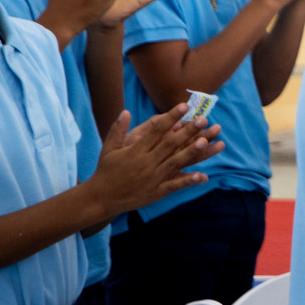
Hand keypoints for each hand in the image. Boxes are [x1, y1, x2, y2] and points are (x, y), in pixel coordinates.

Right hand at [87, 106, 223, 216]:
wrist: (100, 198)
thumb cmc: (105, 170)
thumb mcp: (108, 148)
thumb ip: (118, 130)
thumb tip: (125, 111)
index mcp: (135, 150)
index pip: (156, 130)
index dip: (171, 117)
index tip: (184, 106)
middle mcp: (145, 163)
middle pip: (169, 144)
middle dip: (187, 131)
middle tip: (203, 119)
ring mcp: (152, 178)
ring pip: (174, 163)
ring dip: (190, 152)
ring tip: (205, 141)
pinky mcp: (155, 192)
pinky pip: (173, 185)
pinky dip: (187, 181)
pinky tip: (202, 176)